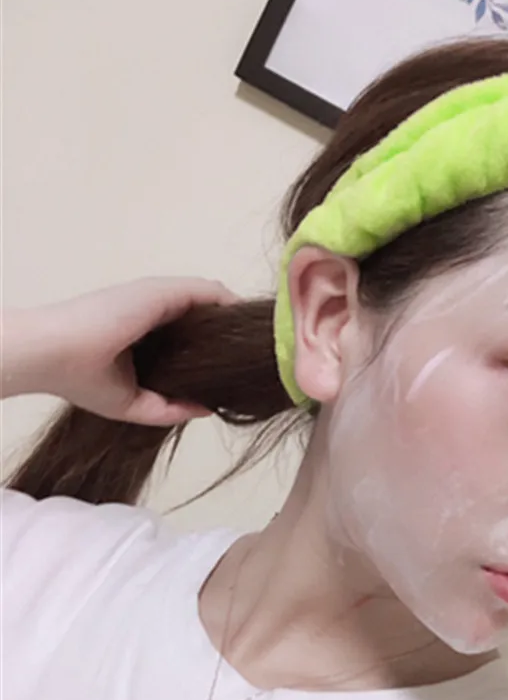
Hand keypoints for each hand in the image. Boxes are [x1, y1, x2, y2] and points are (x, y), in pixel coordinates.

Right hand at [1, 277, 238, 424]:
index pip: (191, 338)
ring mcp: (161, 299)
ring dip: (233, 321)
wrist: (56, 352)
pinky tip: (247, 325)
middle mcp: (156, 314)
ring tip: (260, 341)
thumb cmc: (87, 378)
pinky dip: (230, 306)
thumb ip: (171, 408)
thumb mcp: (134, 403)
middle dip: (229, 337)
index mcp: (146, 336)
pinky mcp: (165, 291)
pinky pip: (210, 294)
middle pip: (205, 320)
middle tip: (257, 356)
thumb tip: (210, 408)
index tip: (235, 370)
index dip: (215, 351)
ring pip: (210, 305)